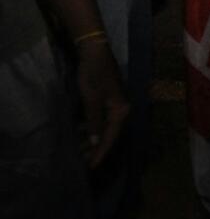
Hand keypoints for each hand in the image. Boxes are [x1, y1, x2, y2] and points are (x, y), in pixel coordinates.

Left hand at [76, 40, 128, 168]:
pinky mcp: (107, 98)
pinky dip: (92, 127)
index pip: (111, 136)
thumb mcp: (91, 100)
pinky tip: (82, 132)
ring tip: (80, 150)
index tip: (91, 166)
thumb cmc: (94, 75)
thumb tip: (96, 142)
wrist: (95, 51)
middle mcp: (121, 108)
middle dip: (97, 148)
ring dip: (94, 138)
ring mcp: (114, 103)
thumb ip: (94, 122)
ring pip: (105, 126)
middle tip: (84, 162)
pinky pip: (101, 118)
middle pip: (110, 133)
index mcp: (121, 109)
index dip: (101, 152)